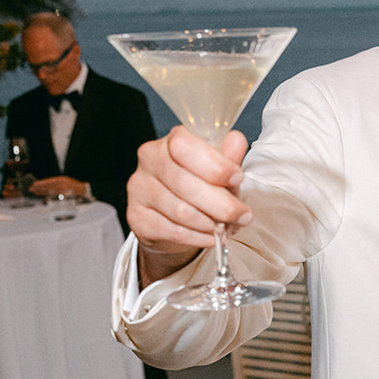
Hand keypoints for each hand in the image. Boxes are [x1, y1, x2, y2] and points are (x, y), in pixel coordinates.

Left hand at [30, 175, 86, 198]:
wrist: (85, 191)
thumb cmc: (75, 186)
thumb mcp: (66, 181)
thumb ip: (57, 183)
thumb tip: (46, 185)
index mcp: (61, 180)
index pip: (48, 181)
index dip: (41, 183)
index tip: (34, 184)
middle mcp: (61, 185)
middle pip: (47, 186)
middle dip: (38, 188)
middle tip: (31, 189)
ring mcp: (62, 191)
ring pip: (49, 191)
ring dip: (41, 192)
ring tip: (34, 192)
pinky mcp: (64, 197)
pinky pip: (53, 196)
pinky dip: (48, 196)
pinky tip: (42, 196)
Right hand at [129, 126, 249, 283]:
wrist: (174, 218)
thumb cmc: (200, 186)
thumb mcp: (219, 170)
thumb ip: (228, 156)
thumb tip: (236, 140)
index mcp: (171, 141)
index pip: (185, 146)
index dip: (214, 164)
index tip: (238, 178)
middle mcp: (150, 160)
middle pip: (184, 183)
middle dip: (220, 204)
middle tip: (242, 215)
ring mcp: (139, 188)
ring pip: (179, 210)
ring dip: (209, 223)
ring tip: (225, 227)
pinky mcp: (136, 216)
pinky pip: (170, 230)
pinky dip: (196, 237)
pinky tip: (210, 237)